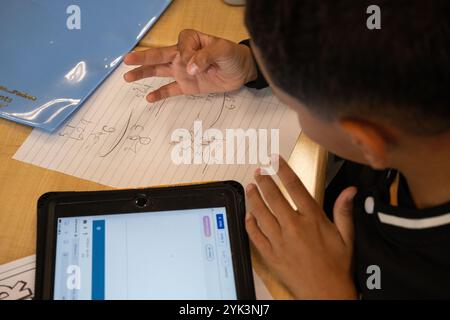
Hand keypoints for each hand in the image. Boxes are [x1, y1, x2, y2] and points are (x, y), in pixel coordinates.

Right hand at [123, 29, 256, 101]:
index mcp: (191, 41)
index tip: (194, 63)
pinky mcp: (187, 86)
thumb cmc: (233, 56)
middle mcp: (183, 55)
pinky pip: (170, 89)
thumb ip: (205, 57)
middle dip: (143, 58)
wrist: (242, 71)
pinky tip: (149, 98)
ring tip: (128, 77)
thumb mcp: (223, 50)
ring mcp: (183, 71)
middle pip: (159, 55)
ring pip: (159, 71)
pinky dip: (160, 94)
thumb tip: (188, 69)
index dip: (185, 54)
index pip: (179, 45)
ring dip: (144, 73)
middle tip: (127, 60)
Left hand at [245, 156, 357, 298]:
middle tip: (259, 171)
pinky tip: (248, 215)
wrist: (325, 293)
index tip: (275, 160)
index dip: (283, 170)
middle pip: (273, 196)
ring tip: (250, 187)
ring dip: (254, 198)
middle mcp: (293, 226)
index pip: (295, 187)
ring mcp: (279, 240)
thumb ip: (344, 211)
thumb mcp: (346, 237)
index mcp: (312, 219)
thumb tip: (350, 190)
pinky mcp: (271, 254)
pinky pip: (255, 235)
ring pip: (261, 213)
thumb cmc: (336, 266)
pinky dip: (250, 223)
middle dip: (264, 180)